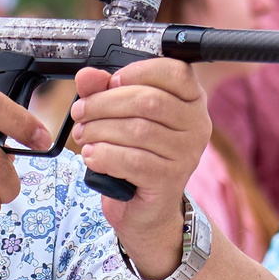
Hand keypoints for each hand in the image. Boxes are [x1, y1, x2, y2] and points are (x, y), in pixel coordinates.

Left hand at [65, 58, 209, 278]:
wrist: (144, 208)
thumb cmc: (136, 155)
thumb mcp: (119, 116)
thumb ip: (104, 90)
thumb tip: (87, 76)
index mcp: (191, 100)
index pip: (174, 72)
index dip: (138, 72)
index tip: (111, 82)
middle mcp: (197, 125)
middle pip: (148, 101)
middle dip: (104, 104)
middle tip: (81, 112)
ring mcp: (187, 154)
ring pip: (138, 130)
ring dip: (99, 130)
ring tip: (83, 135)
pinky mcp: (171, 179)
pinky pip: (133, 161)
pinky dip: (105, 155)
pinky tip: (92, 156)